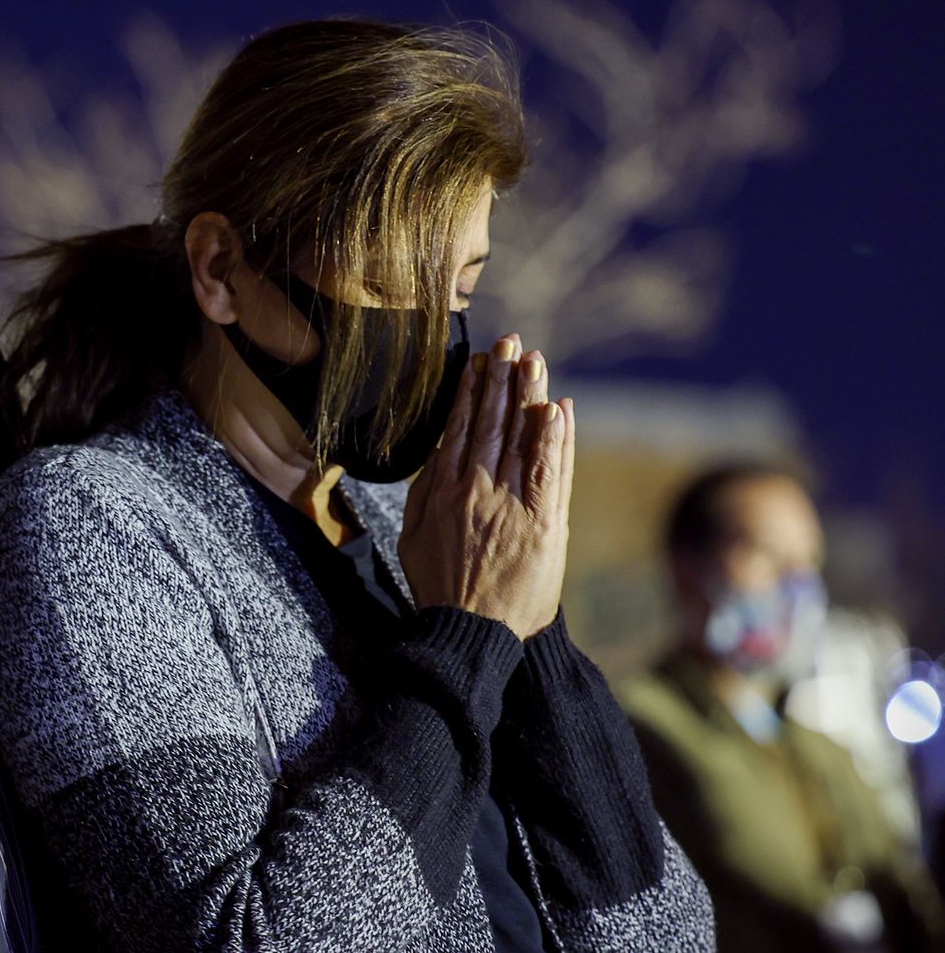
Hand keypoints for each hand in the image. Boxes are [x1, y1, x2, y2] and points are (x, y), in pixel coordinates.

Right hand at [398, 334, 575, 639]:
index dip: (473, 389)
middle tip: (512, 342)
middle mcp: (476, 489)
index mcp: (443, 489)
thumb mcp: (414, 532)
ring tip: (535, 361)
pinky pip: (550, 472)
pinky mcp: (543, 523)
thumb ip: (427, 488)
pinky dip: (555, 439)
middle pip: (492, 422)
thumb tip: (440, 449)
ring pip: (522, 438)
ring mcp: (511, 504)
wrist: (471, 630)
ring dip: (529, 396)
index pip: (461, 426)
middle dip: (503, 378)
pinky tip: (558, 409)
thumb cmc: (440, 584)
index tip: (482, 360)